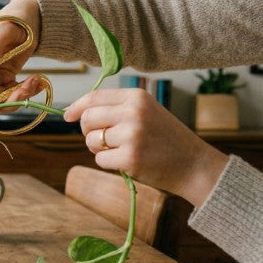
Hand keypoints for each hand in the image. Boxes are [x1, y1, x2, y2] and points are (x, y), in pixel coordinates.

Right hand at [0, 0, 43, 125]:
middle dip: (5, 103)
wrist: (29, 17)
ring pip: (1, 100)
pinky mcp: (5, 78)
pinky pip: (13, 93)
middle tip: (25, 92)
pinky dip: (26, 91)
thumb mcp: (3, 30)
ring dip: (19, 96)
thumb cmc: (13, 19)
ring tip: (35, 81)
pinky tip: (37, 80)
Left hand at [64, 88, 228, 206]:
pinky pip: (99, 159)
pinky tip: (127, 161)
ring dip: (99, 149)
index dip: (77, 107)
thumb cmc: (166, 139)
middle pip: (88, 118)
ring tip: (121, 150)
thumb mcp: (146, 112)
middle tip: (104, 139)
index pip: (94, 96)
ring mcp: (132, 135)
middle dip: (89, 131)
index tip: (67, 116)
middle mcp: (133, 112)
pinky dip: (108, 163)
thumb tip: (76, 112)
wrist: (194, 165)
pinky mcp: (130, 158)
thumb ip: (116, 108)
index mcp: (137, 97)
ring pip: (91, 140)